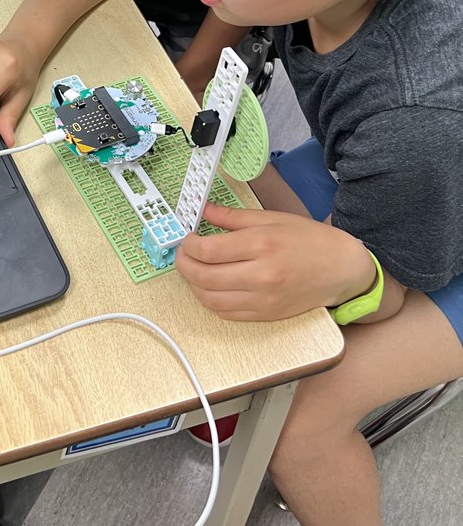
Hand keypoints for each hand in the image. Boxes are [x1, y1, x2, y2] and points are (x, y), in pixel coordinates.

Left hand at [175, 202, 375, 321]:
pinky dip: (210, 301)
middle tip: (183, 254)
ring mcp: (263, 300)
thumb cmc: (309, 240)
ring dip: (193, 286)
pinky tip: (209, 287)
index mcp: (261, 245)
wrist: (342, 269)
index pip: (208, 251)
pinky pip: (226, 313)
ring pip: (210, 299)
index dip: (188, 246)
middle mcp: (261, 275)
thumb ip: (233, 216)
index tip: (186, 239)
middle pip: (204, 277)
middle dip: (183, 265)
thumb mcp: (271, 218)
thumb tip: (202, 210)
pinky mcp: (266, 315)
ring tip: (193, 270)